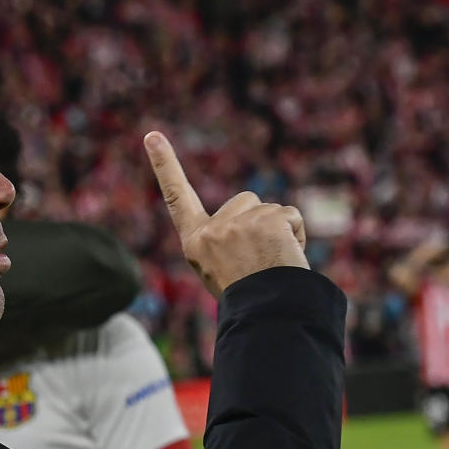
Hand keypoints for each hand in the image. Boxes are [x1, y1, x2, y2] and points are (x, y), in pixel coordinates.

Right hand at [144, 131, 308, 296]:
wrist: (267, 313)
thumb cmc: (248, 297)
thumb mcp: (222, 267)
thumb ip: (227, 238)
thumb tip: (258, 220)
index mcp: (195, 243)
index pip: (176, 198)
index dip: (164, 165)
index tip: (152, 135)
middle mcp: (211, 230)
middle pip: (244, 202)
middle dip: (259, 223)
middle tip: (261, 260)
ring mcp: (237, 223)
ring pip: (269, 210)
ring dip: (279, 231)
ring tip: (274, 263)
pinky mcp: (264, 220)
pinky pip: (290, 216)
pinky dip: (296, 235)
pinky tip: (288, 258)